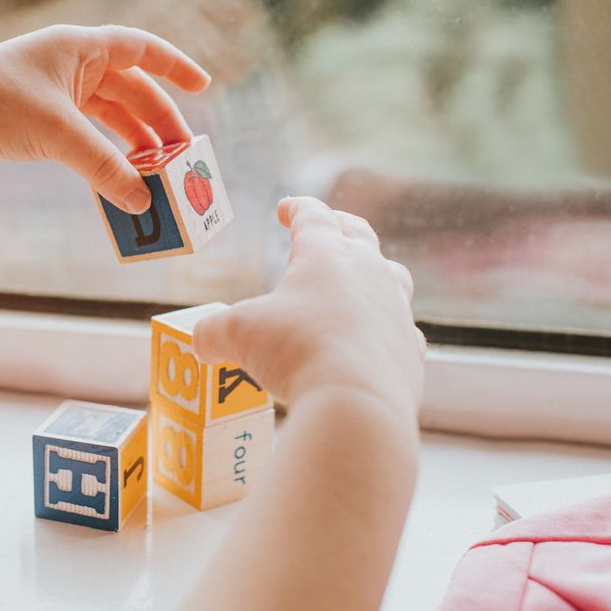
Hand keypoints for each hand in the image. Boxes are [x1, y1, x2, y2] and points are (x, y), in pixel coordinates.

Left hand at [0, 24, 210, 213]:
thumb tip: (141, 202)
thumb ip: (106, 168)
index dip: (175, 67)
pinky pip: (84, 137)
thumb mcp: (59, 136)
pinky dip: (104, 157)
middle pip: (129, 90)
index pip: (141, 49)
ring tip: (156, 176)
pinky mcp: (36, 122)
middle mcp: (68, 64)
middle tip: (182, 157)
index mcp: (78, 47)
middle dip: (157, 124)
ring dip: (132, 145)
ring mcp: (52, 93)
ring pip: (107, 117)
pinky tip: (118, 180)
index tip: (203, 87)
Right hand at [194, 197, 425, 417]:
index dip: (296, 208)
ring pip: (392, 275)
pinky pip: (401, 326)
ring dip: (374, 270)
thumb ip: (213, 333)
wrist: (356, 403)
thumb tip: (200, 343)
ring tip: (362, 275)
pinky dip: (386, 325)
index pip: (312, 215)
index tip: (286, 208)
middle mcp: (368, 271)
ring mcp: (395, 308)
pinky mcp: (410, 348)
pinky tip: (374, 336)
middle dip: (340, 224)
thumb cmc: (296, 352)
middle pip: (359, 234)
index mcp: (326, 254)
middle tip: (329, 223)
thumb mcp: (237, 335)